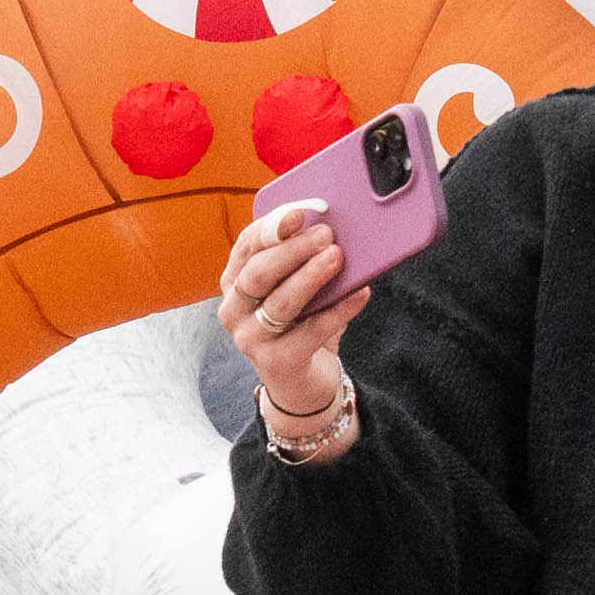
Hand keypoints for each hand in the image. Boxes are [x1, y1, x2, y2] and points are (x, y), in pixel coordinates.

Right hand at [217, 202, 369, 433]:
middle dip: (292, 250)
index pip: (247, 246)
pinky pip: (310, 332)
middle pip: (258, 273)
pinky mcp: (276, 363)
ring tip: (337, 257)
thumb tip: (336, 228)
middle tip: (326, 234)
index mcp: (235, 282)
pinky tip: (361, 294)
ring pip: (280, 303)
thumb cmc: (300, 323)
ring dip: (310, 276)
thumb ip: (303, 260)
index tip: (298, 212)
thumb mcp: (296, 287)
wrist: (302, 382)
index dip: (271, 227)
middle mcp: (234, 310)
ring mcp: (250, 339)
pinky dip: (338, 311)